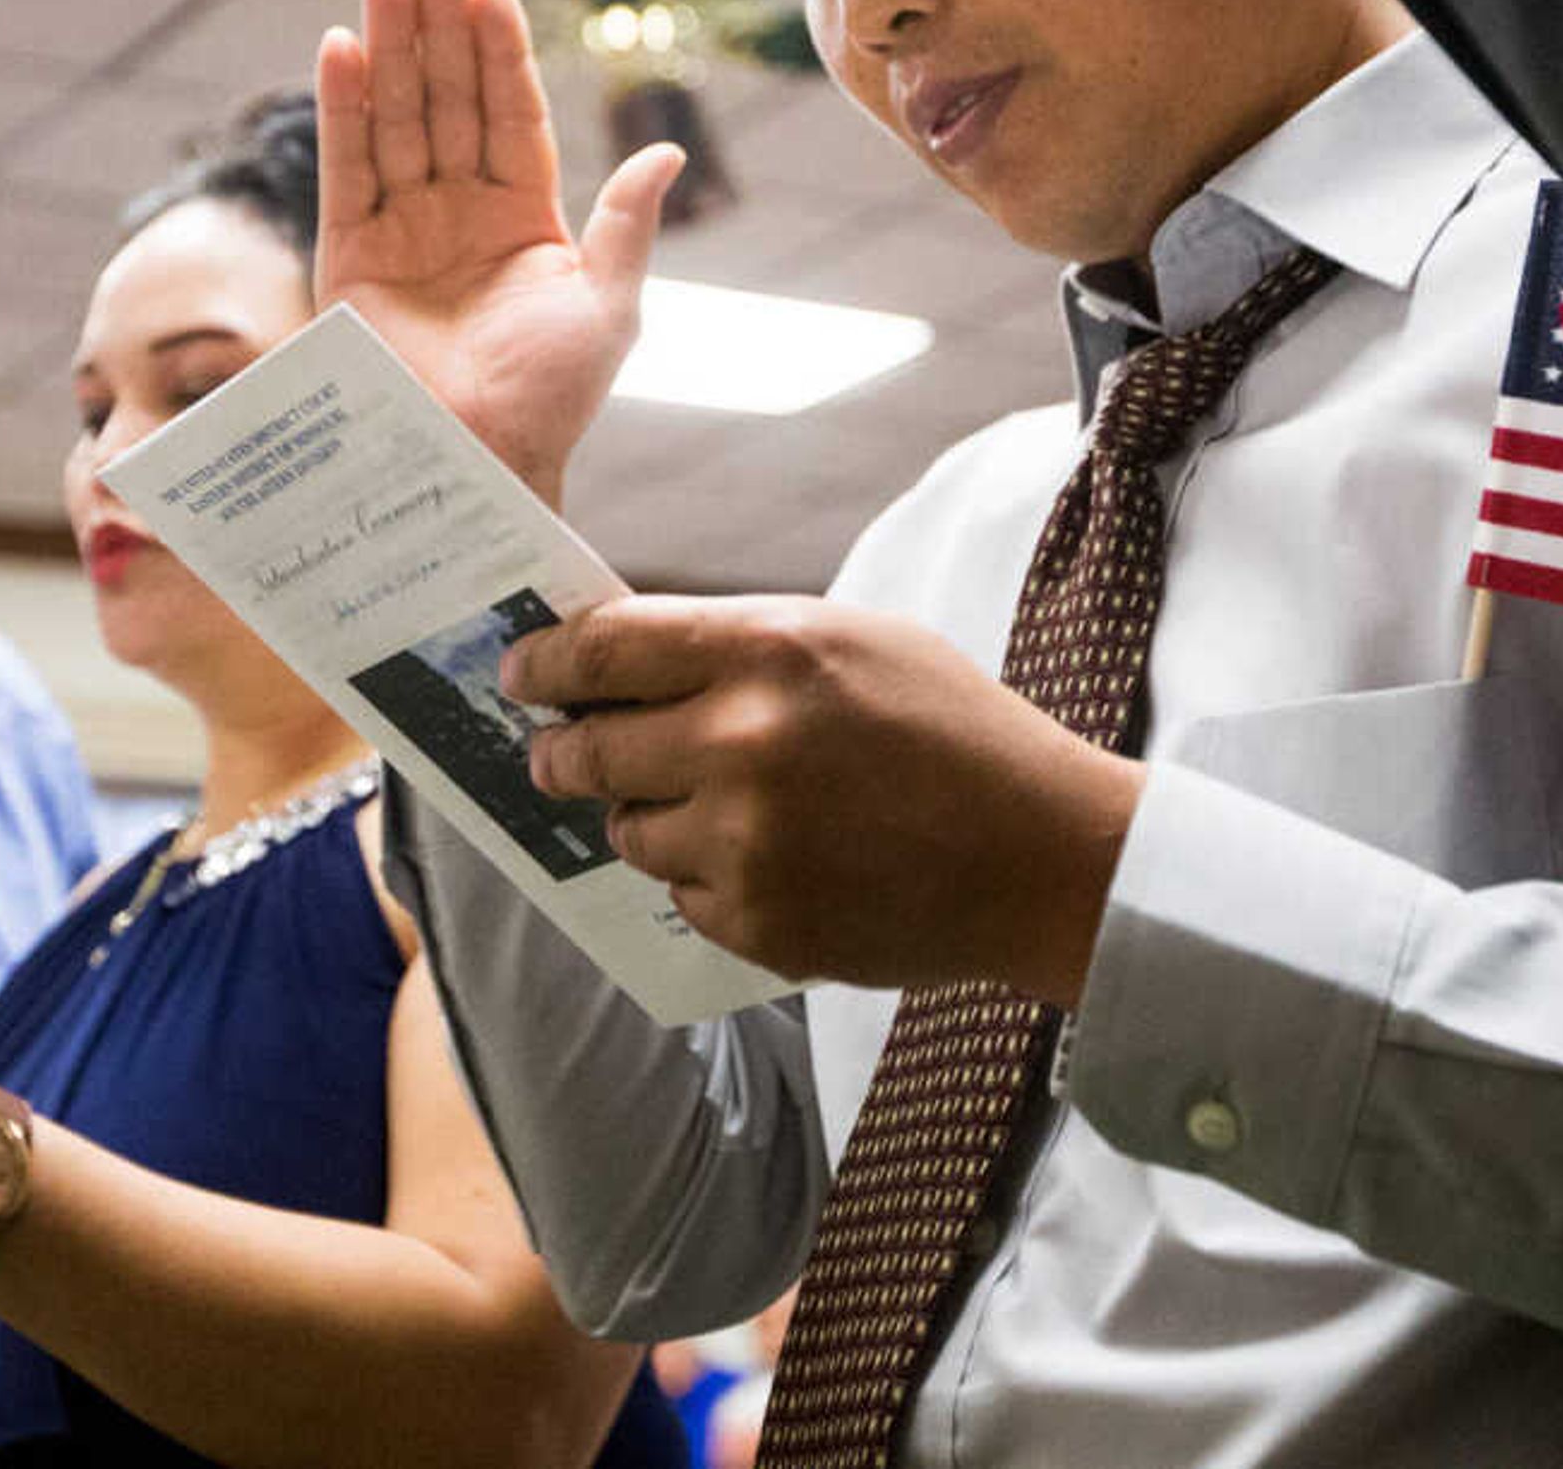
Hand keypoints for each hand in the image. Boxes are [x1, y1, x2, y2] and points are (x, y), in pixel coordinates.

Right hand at [312, 0, 682, 502]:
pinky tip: (339, 48)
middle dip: (438, 29)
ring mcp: (402, 232)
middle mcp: (458, 215)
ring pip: (396, 120)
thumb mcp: (609, 308)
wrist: (479, 468)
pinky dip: (342, 110)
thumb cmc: (552, 402)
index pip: (509, 114)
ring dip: (389, 49)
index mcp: (524, 220)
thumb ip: (627, 223)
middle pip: (446, 101)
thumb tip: (667, 148)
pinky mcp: (349, 259)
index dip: (499, 52)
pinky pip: (345, 170)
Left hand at [507, 597, 1143, 1001]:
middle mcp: (741, 744)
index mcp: (766, 652)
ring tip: (716, 807)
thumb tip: (623, 659)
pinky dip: (708, 879)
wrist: (1041, 856)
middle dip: (562, 751)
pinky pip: (683, 896)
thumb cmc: (951, 731)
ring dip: (648, 817)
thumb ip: (736, 643)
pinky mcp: (758, 923)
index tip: (520, 672)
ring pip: (629, 830)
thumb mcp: (851, 639)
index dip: (546, 661)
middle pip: (590, 748)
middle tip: (558, 753)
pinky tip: (775, 860)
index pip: (603, 648)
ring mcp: (745, 842)